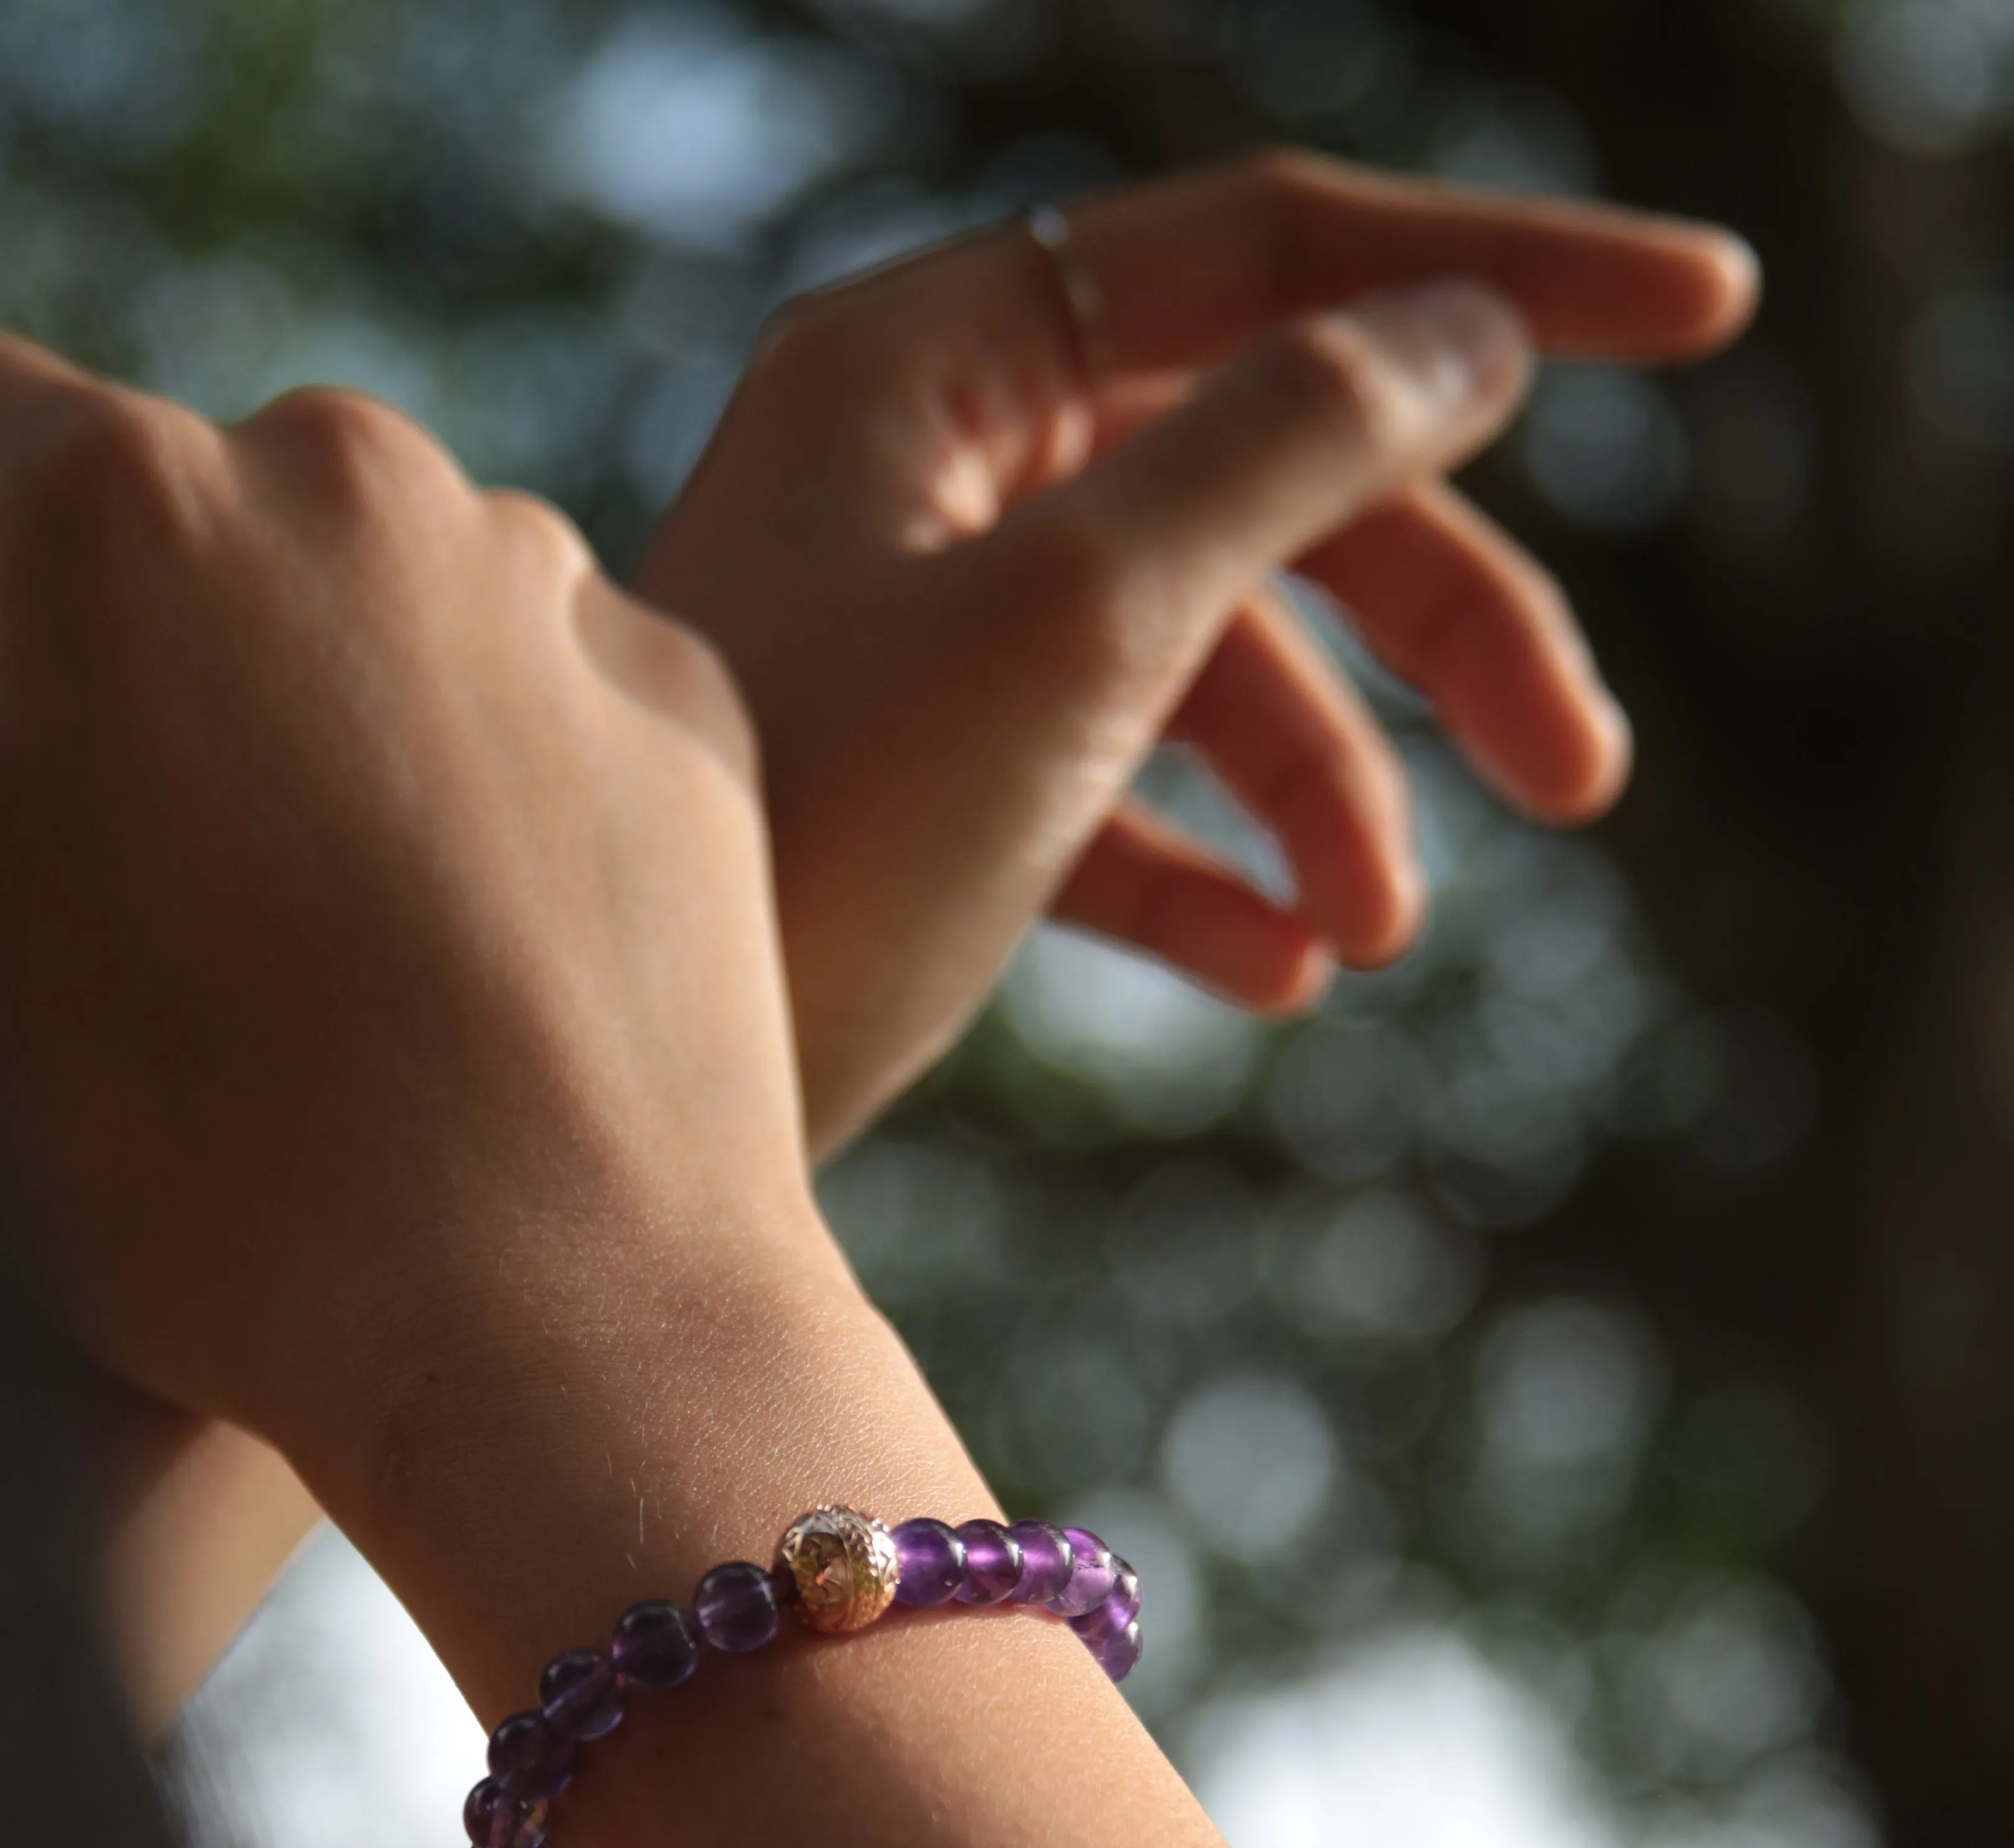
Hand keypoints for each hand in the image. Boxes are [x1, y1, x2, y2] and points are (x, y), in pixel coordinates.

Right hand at [0, 321, 822, 1481]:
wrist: (548, 1319)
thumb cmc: (187, 1160)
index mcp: (122, 501)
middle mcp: (359, 485)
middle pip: (165, 507)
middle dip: (93, 641)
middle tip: (98, 856)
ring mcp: (555, 590)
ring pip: (361, 595)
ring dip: (296, 702)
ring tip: (304, 926)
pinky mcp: (686, 704)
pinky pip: (532, 684)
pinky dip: (474, 767)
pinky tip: (468, 941)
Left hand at [642, 149, 1758, 1145]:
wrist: (617, 1112)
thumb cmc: (815, 842)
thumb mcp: (1080, 619)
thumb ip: (1280, 447)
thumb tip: (1463, 329)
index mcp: (931, 366)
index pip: (1270, 254)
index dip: (1499, 278)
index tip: (1712, 311)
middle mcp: (922, 473)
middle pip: (1262, 484)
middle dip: (1431, 632)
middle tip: (1580, 776)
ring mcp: (919, 631)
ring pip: (1200, 655)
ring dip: (1322, 791)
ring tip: (1375, 935)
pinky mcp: (918, 785)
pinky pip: (1108, 791)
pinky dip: (1201, 872)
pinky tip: (1274, 976)